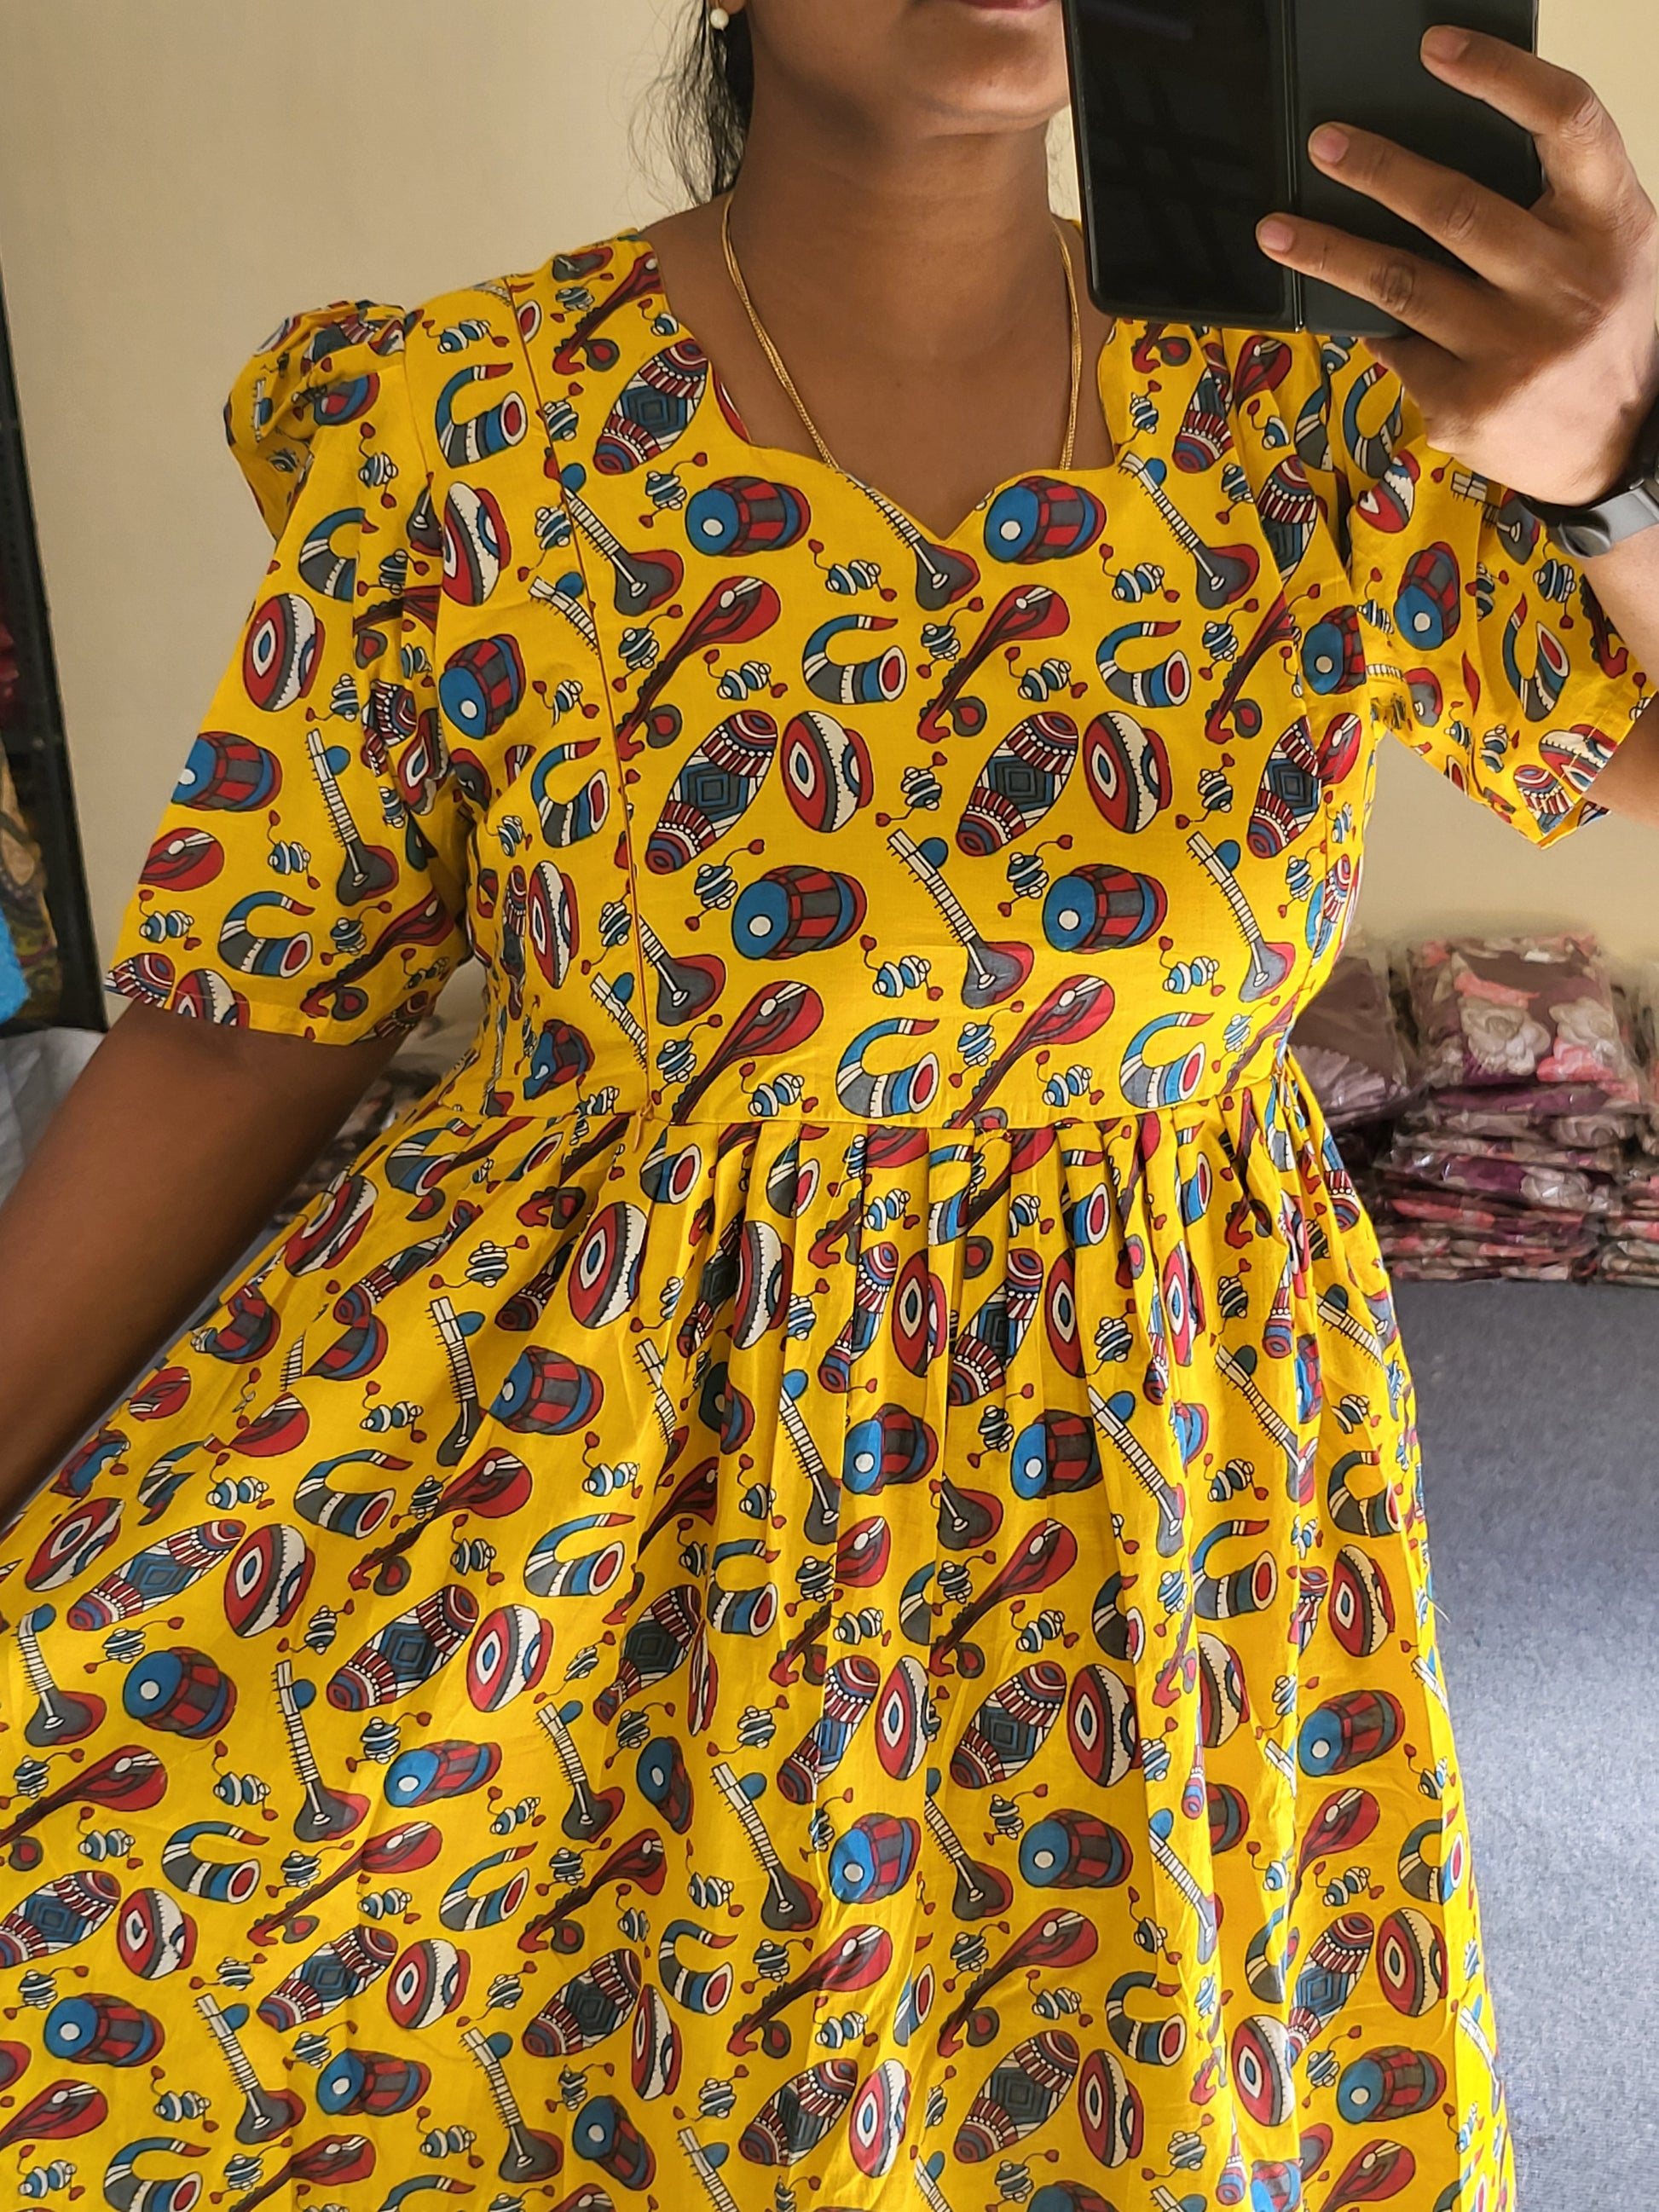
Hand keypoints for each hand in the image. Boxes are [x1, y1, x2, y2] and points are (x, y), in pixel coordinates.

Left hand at [1256, 26, 1658, 507]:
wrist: (1623, 450)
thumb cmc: (1606, 331)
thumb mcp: (1608, 253)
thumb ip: (1551, 206)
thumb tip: (1434, 157)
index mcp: (1611, 224)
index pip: (1566, 121)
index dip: (1501, 75)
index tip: (1436, 49)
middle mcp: (1566, 284)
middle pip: (1456, 208)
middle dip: (1378, 171)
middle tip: (1323, 144)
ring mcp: (1515, 351)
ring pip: (1402, 285)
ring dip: (1330, 253)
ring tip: (1277, 231)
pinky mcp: (1471, 406)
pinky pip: (1400, 351)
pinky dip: (1373, 330)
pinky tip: (1347, 318)